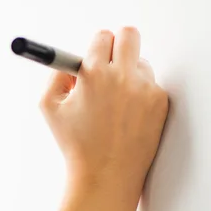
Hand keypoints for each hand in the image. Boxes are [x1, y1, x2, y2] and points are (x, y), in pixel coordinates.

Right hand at [39, 27, 168, 193]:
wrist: (105, 175)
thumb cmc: (75, 144)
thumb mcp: (49, 107)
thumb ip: (56, 76)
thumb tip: (71, 63)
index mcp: (94, 74)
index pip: (102, 37)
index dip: (96, 47)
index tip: (95, 55)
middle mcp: (123, 76)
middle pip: (129, 35)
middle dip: (119, 43)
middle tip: (111, 59)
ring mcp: (145, 89)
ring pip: (140, 64)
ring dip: (128, 74)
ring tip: (114, 104)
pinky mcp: (160, 103)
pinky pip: (150, 86)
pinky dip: (139, 95)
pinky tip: (126, 117)